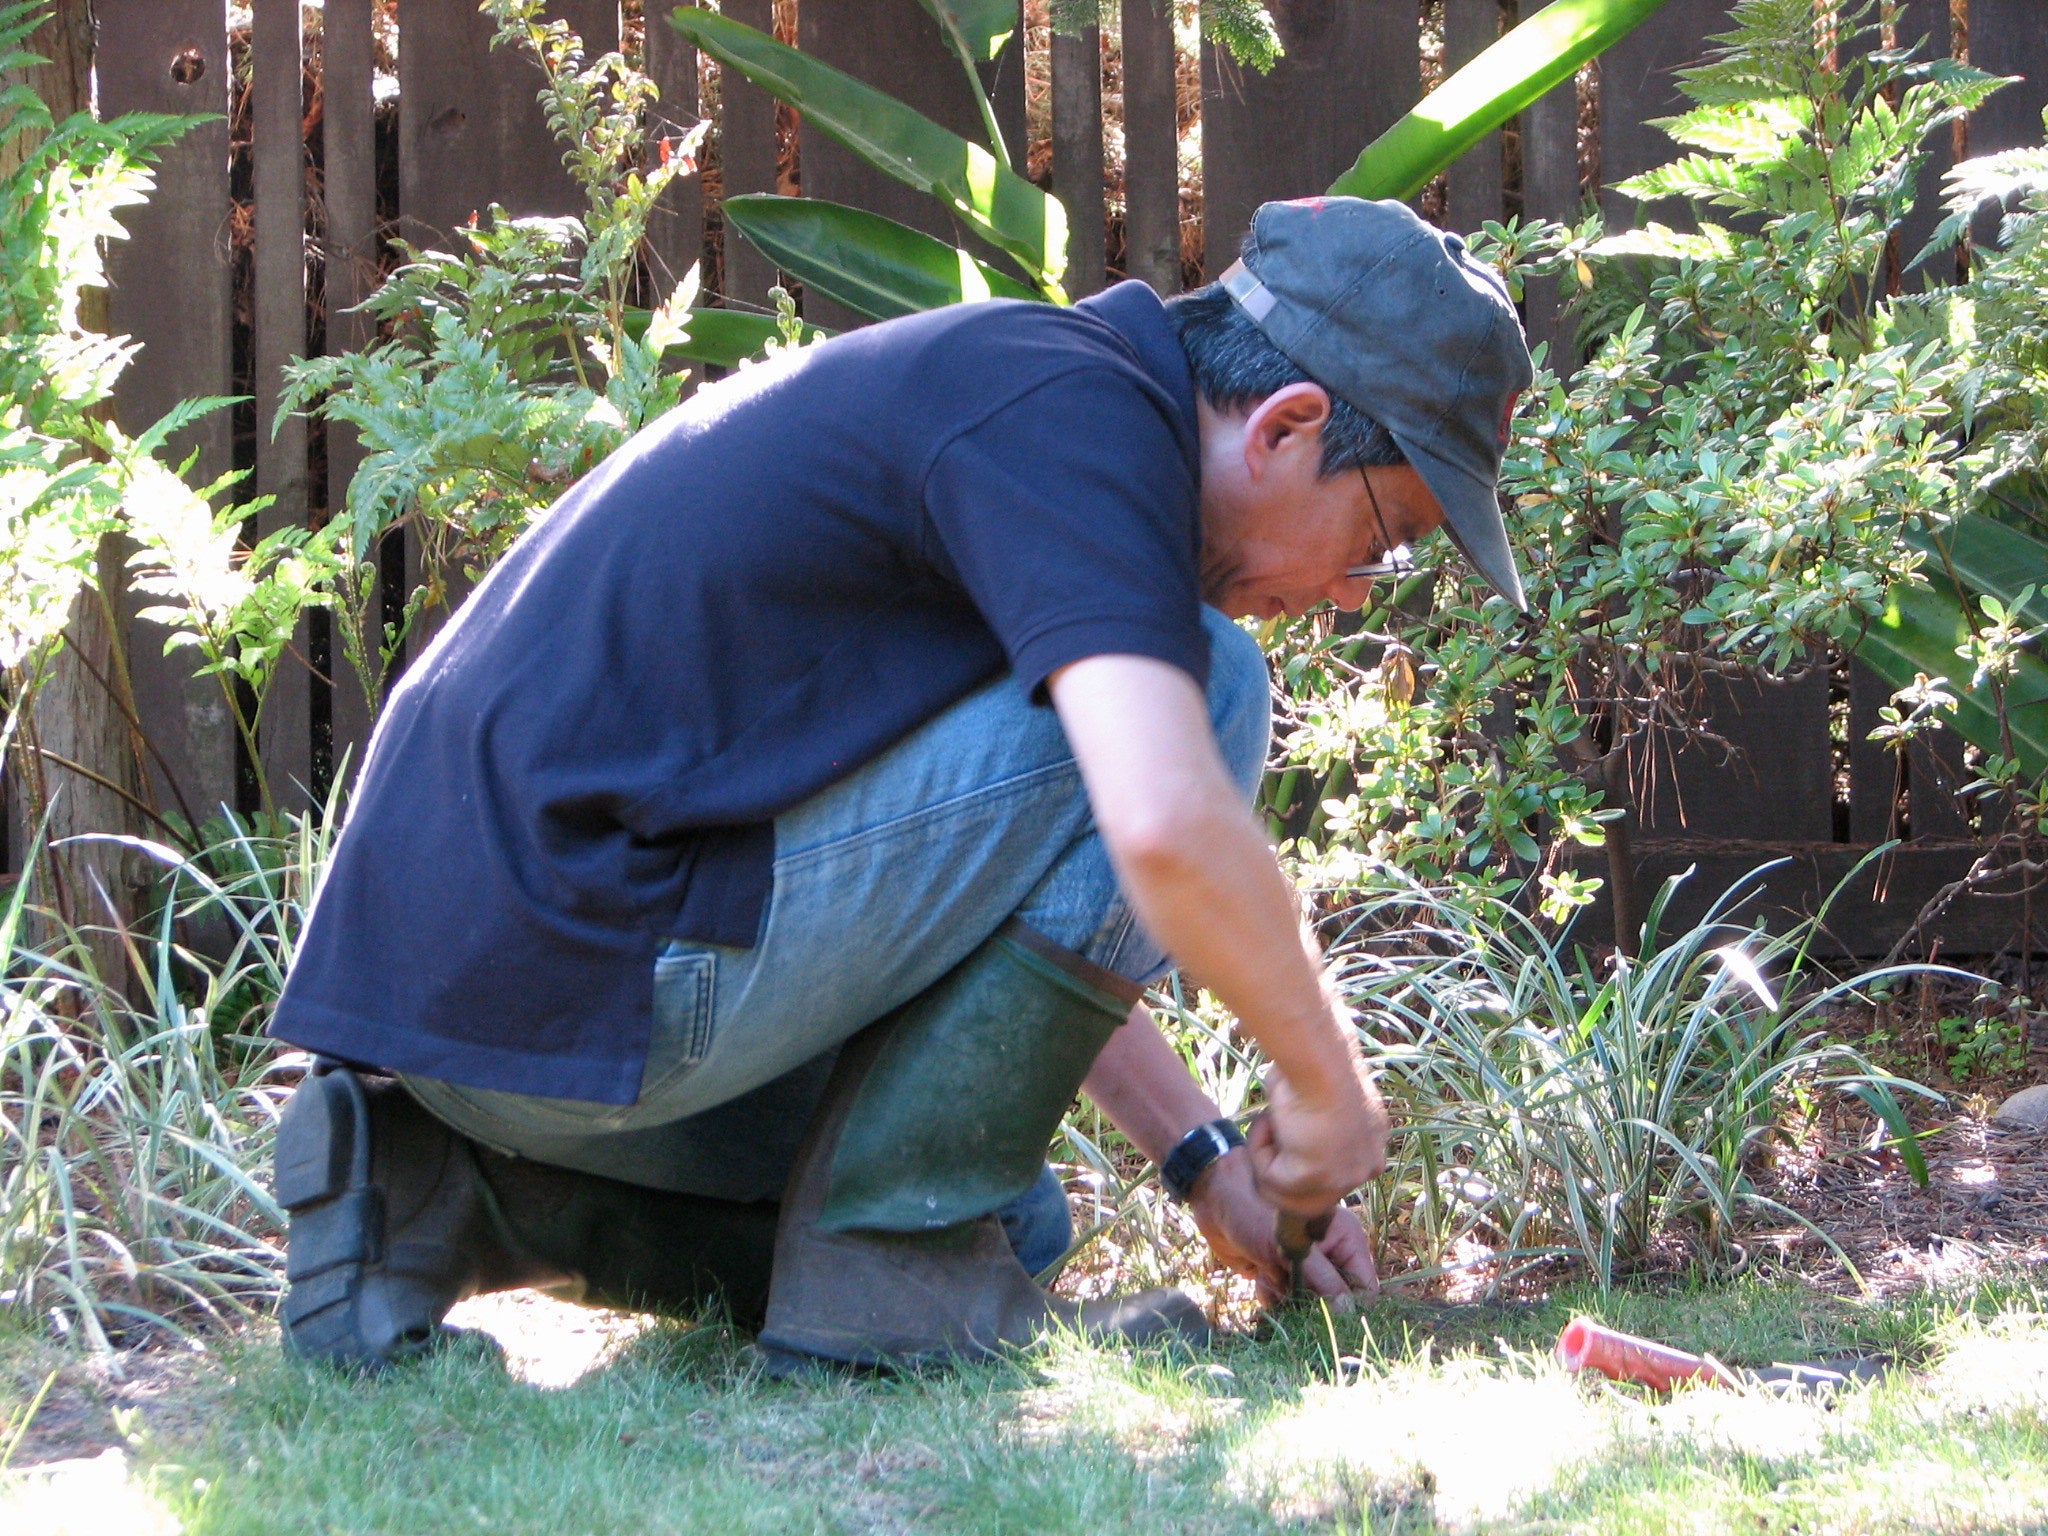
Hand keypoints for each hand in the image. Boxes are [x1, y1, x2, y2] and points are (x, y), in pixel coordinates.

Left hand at [1188, 1146, 1378, 1306]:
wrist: (1214, 1201)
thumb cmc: (1255, 1213)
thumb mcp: (1294, 1249)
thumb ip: (1325, 1281)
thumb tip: (1348, 1313)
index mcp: (1345, 1239)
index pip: (1364, 1285)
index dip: (1350, 1306)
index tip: (1329, 1317)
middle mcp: (1331, 1253)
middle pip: (1335, 1300)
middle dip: (1311, 1303)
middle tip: (1288, 1289)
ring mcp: (1306, 1264)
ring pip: (1309, 1304)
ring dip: (1288, 1299)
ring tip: (1269, 1279)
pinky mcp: (1282, 1273)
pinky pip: (1287, 1300)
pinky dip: (1273, 1295)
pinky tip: (1259, 1279)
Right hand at [1246, 1058, 1389, 1216]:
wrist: (1319, 1060)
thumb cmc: (1319, 1064)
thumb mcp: (1323, 1100)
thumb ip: (1315, 1126)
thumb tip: (1290, 1133)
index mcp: (1373, 1147)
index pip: (1333, 1176)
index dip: (1297, 1159)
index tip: (1282, 1128)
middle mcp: (1366, 1167)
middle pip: (1311, 1197)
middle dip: (1279, 1169)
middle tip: (1268, 1129)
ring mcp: (1344, 1179)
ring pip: (1286, 1193)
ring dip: (1266, 1156)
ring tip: (1270, 1119)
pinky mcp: (1314, 1180)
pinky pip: (1269, 1179)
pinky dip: (1259, 1148)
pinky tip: (1270, 1119)